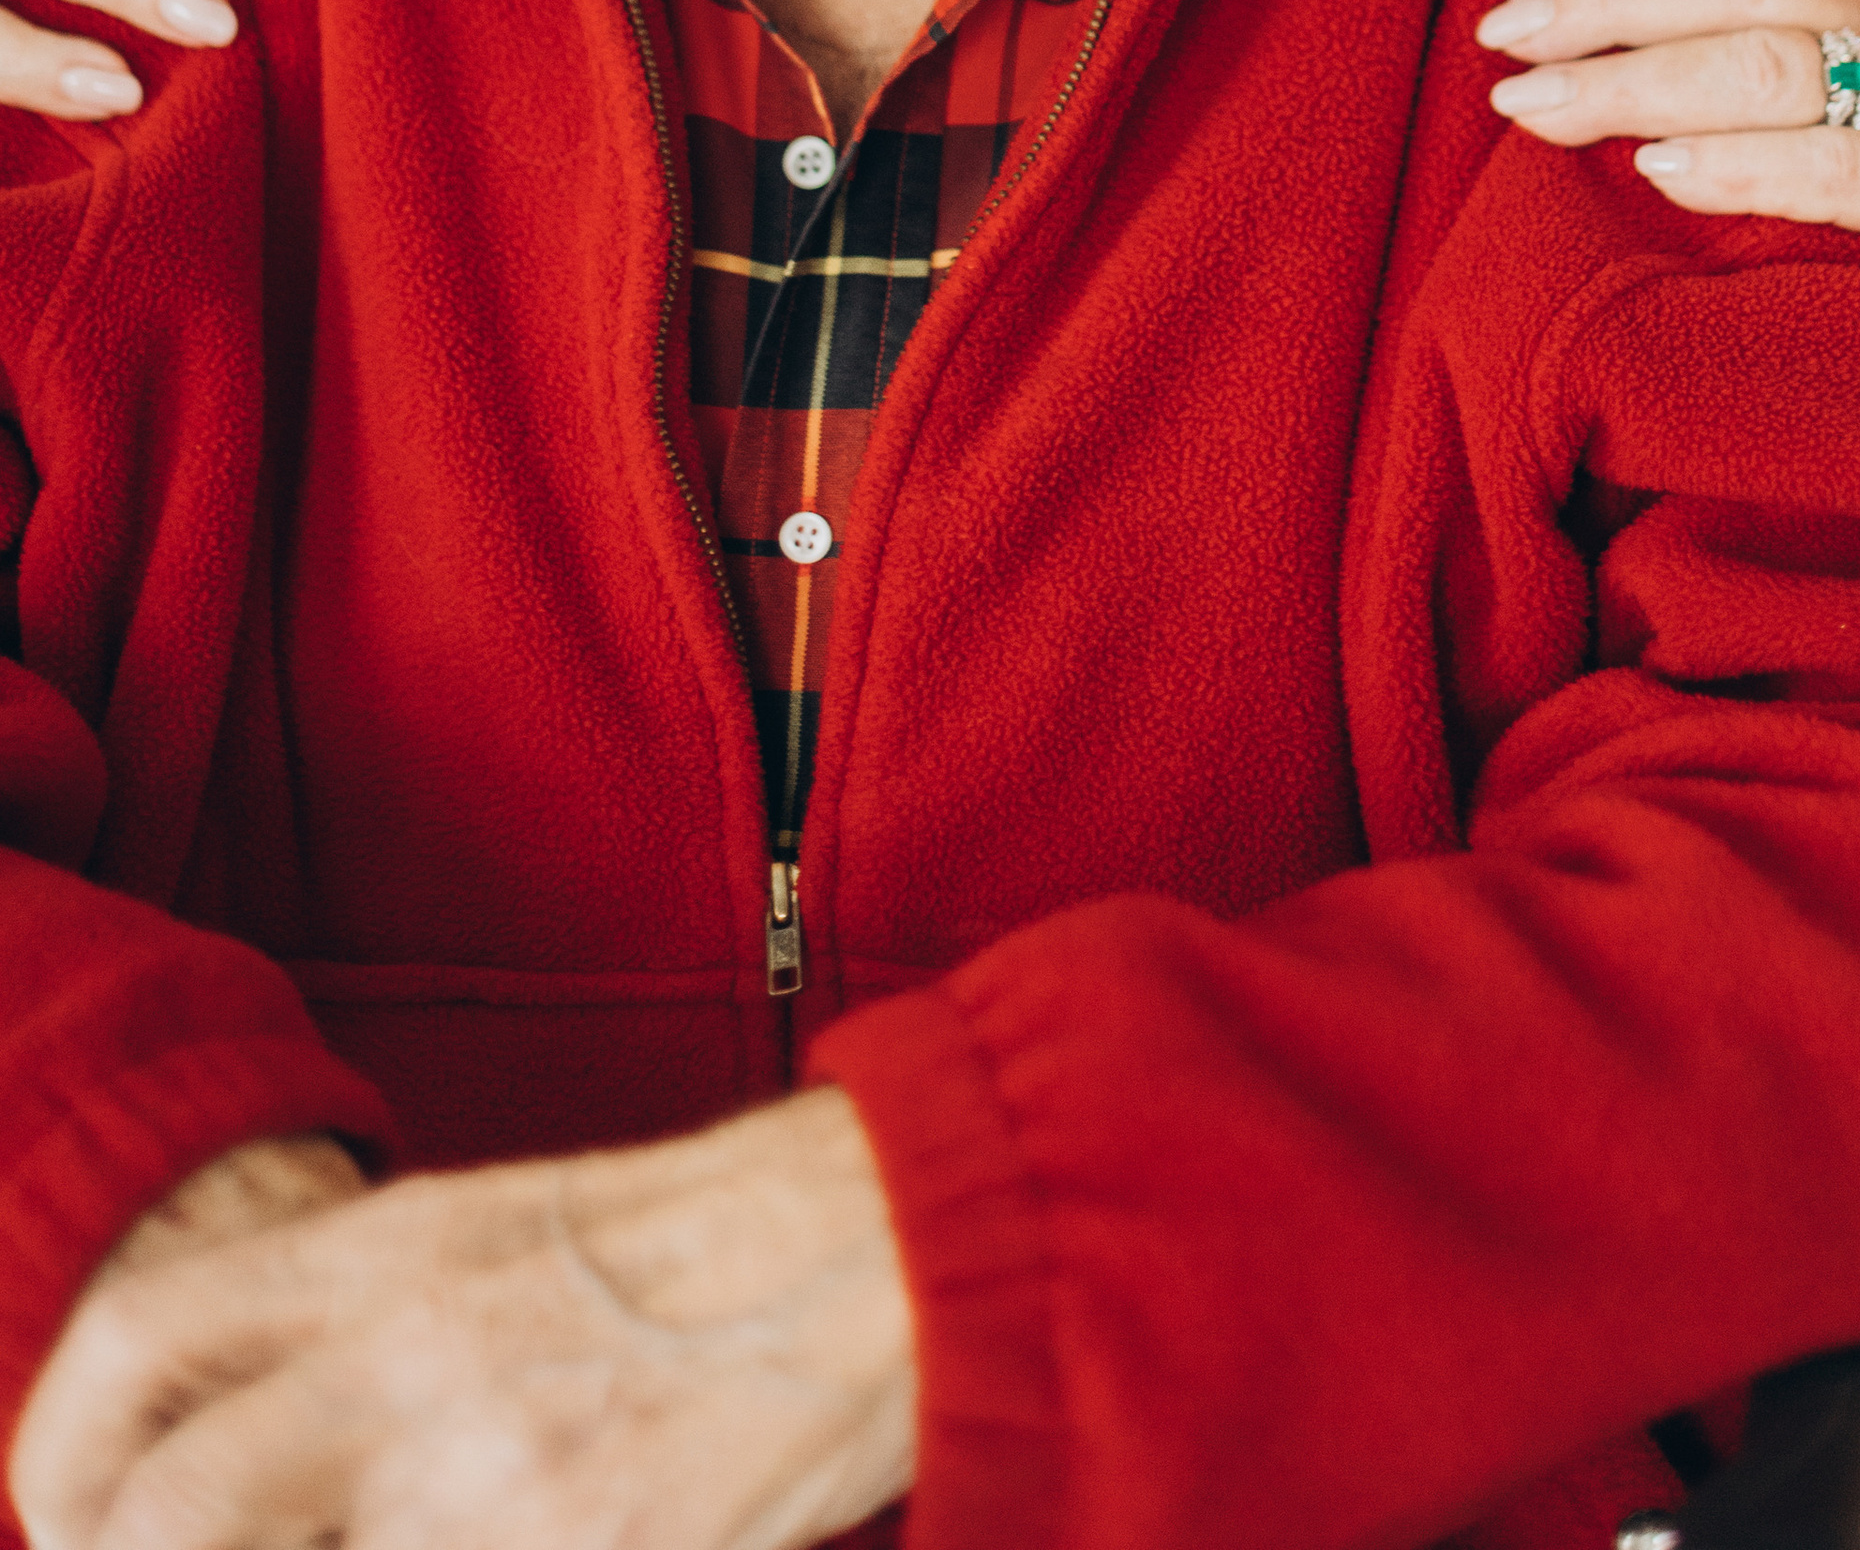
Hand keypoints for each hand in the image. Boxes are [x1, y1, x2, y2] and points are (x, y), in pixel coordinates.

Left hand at [10, 1091, 917, 1549]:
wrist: (886, 1250)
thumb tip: (222, 1453)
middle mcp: (414, 1365)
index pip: (137, 1341)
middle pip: (167, 1515)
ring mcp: (493, 1486)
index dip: (60, 1451)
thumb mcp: (492, 1235)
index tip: (80, 1516)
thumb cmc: (699, 1240)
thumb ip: (352, 1329)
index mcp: (389, 1255)